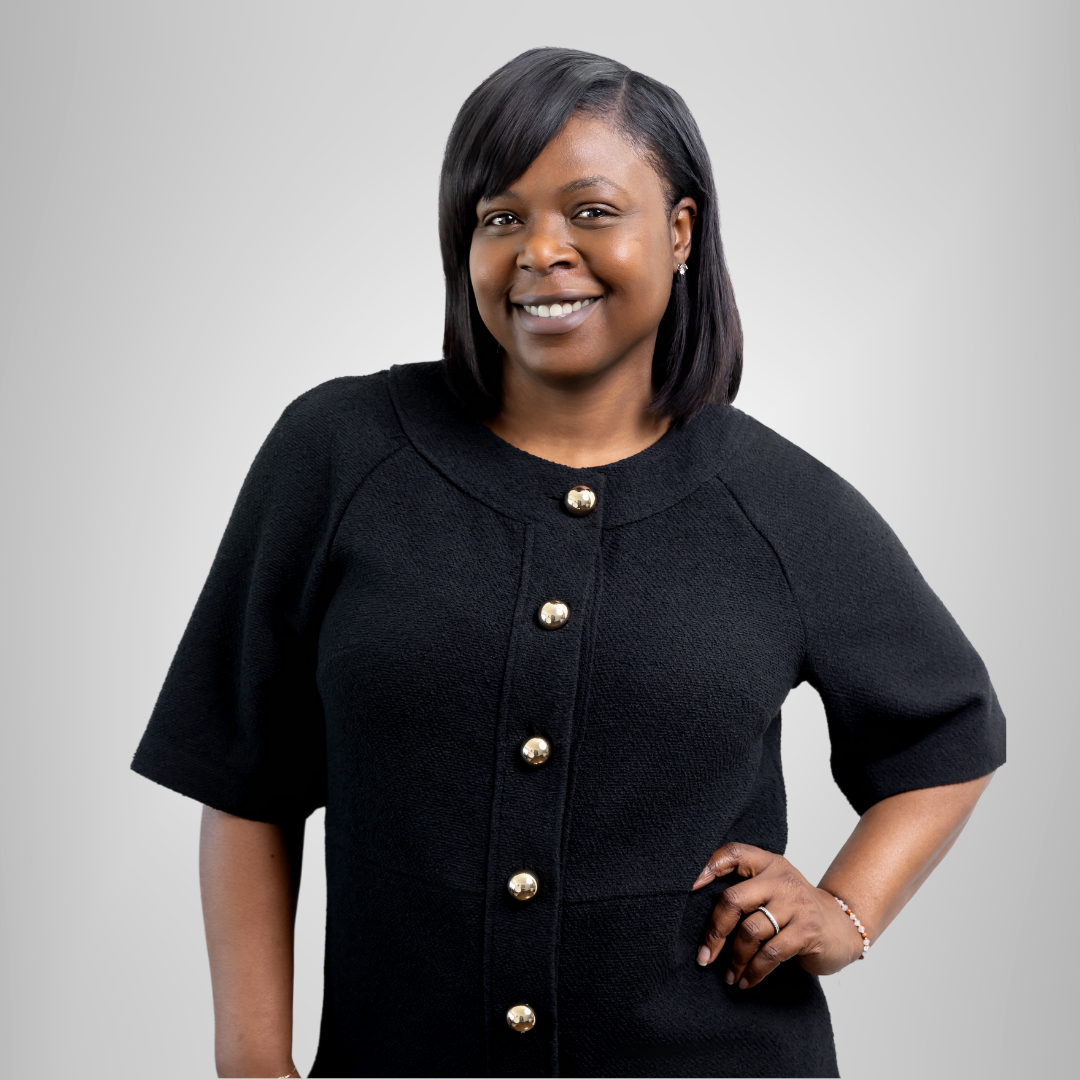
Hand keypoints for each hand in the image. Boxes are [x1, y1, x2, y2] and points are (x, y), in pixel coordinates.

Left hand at [690, 843, 864, 988]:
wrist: (842, 926)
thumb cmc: (794, 907)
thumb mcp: (772, 886)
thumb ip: (745, 886)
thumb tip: (697, 903)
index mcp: (768, 863)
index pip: (733, 853)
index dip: (708, 867)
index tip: (688, 889)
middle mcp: (781, 879)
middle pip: (734, 900)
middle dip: (715, 932)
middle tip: (704, 956)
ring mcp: (796, 905)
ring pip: (750, 932)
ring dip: (734, 959)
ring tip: (728, 975)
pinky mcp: (807, 932)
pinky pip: (770, 954)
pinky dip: (753, 971)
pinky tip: (746, 981)